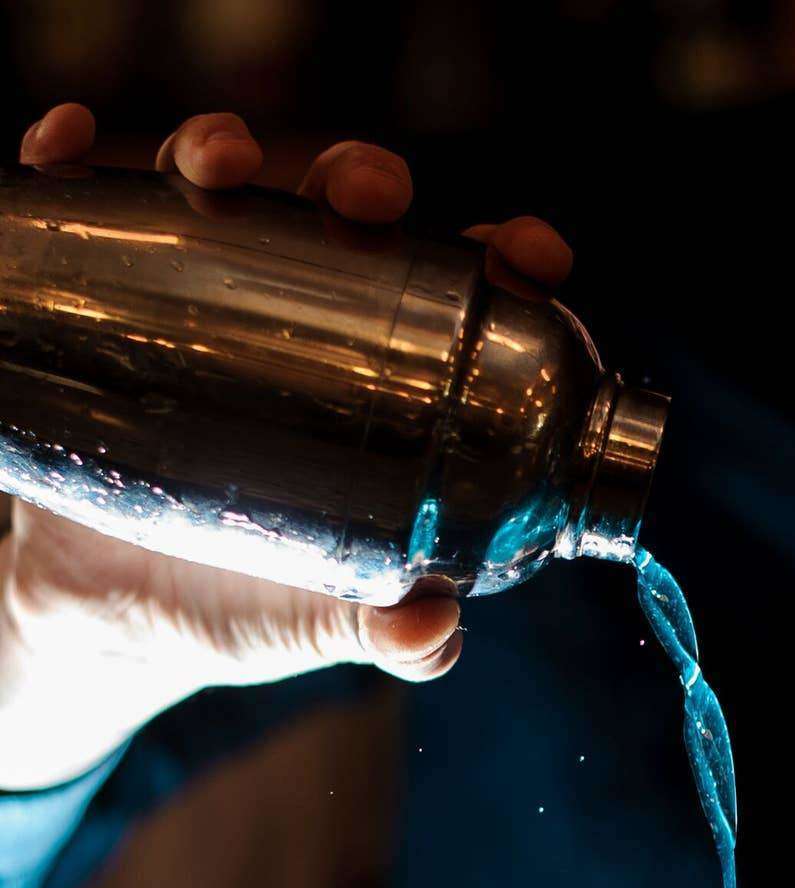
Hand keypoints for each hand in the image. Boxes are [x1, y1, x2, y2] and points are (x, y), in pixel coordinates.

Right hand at [1, 104, 571, 789]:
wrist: (106, 619)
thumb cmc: (246, 608)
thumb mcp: (325, 625)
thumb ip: (390, 639)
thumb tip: (432, 630)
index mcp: (390, 385)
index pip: (466, 297)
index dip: (509, 257)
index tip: (530, 254)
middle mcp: (303, 324)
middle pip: (348, 218)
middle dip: (364, 180)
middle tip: (362, 197)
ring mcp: (200, 301)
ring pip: (225, 193)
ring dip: (223, 152)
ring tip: (214, 167)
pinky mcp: (100, 299)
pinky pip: (86, 214)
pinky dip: (79, 169)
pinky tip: (75, 156)